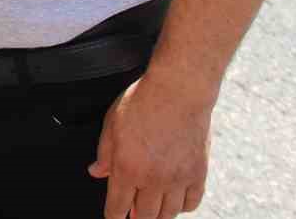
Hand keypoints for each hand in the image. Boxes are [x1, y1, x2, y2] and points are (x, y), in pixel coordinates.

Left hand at [88, 71, 213, 218]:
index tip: (114, 216)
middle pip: (145, 217)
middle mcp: (153, 179)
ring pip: (169, 214)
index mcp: (128, 168)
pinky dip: (183, 206)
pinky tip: (176, 198)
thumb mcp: (112, 123)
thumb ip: (104, 153)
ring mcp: (178, 179)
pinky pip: (192, 202)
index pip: (117, 208)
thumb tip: (97, 172)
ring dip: (159, 214)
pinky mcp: (198, 173)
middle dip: (137, 218)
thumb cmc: (144, 101)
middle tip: (134, 212)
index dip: (114, 216)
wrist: (179, 90)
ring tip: (153, 207)